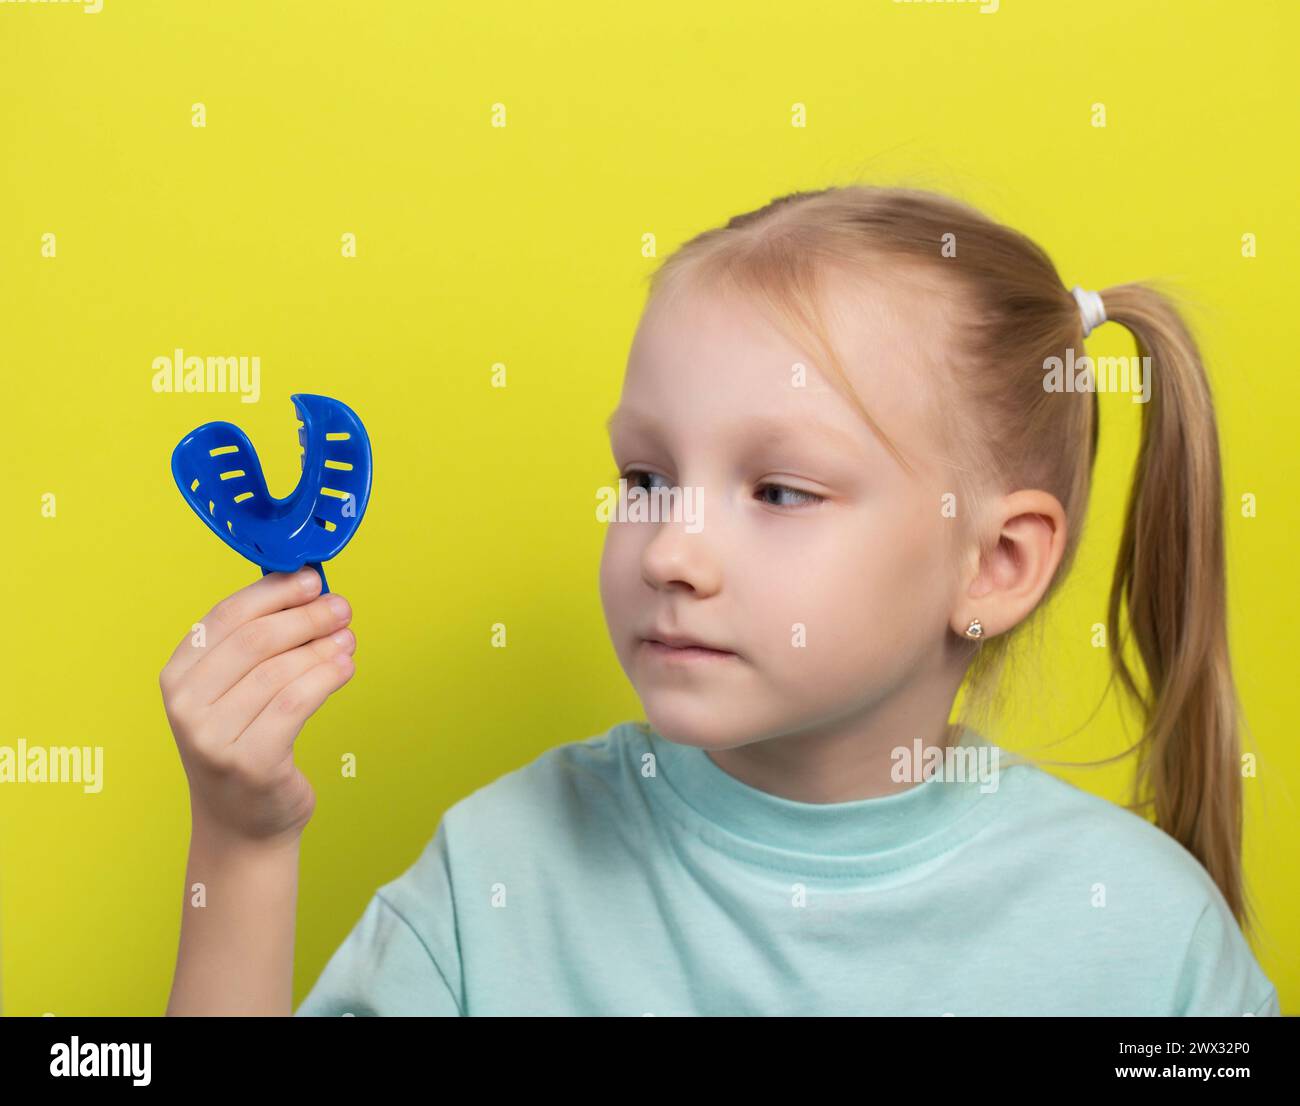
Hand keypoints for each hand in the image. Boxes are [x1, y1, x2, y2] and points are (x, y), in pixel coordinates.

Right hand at [160, 568, 355, 844]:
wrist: (241, 825)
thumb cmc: (244, 745)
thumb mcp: (235, 691)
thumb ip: (258, 644)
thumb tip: (307, 588)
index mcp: (177, 676)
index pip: (227, 616)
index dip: (274, 592)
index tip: (311, 578)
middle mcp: (186, 706)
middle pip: (257, 640)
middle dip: (306, 616)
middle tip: (340, 607)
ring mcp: (213, 737)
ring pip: (281, 671)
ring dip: (323, 646)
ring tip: (348, 638)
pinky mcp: (250, 761)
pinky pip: (296, 703)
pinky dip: (327, 677)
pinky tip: (345, 666)